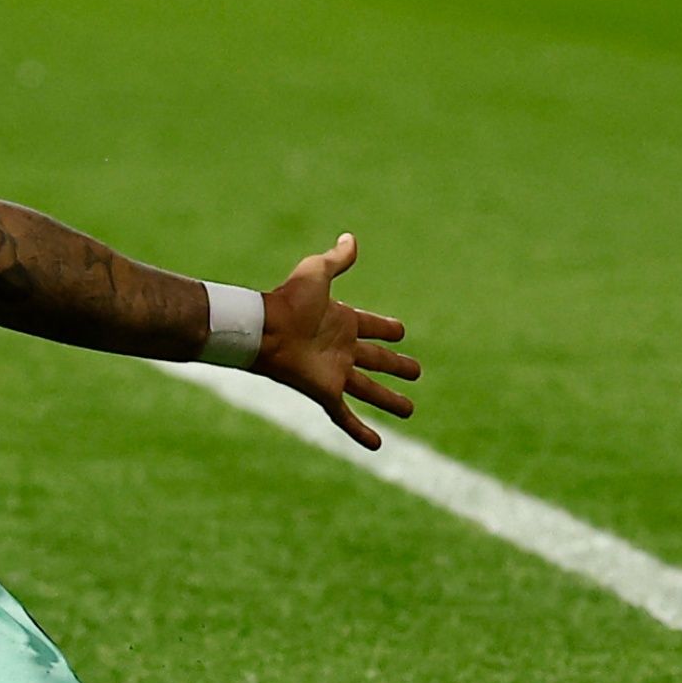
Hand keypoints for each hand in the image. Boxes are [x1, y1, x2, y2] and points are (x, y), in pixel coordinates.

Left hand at [253, 233, 419, 450]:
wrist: (265, 328)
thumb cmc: (288, 300)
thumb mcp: (316, 273)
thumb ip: (336, 260)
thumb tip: (350, 237)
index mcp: (342, 321)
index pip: (372, 326)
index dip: (387, 328)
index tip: (401, 331)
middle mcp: (342, 348)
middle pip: (378, 359)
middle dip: (398, 365)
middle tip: (416, 371)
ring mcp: (335, 372)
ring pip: (370, 390)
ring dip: (390, 400)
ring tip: (410, 410)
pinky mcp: (325, 392)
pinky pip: (346, 416)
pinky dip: (361, 431)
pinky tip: (377, 445)